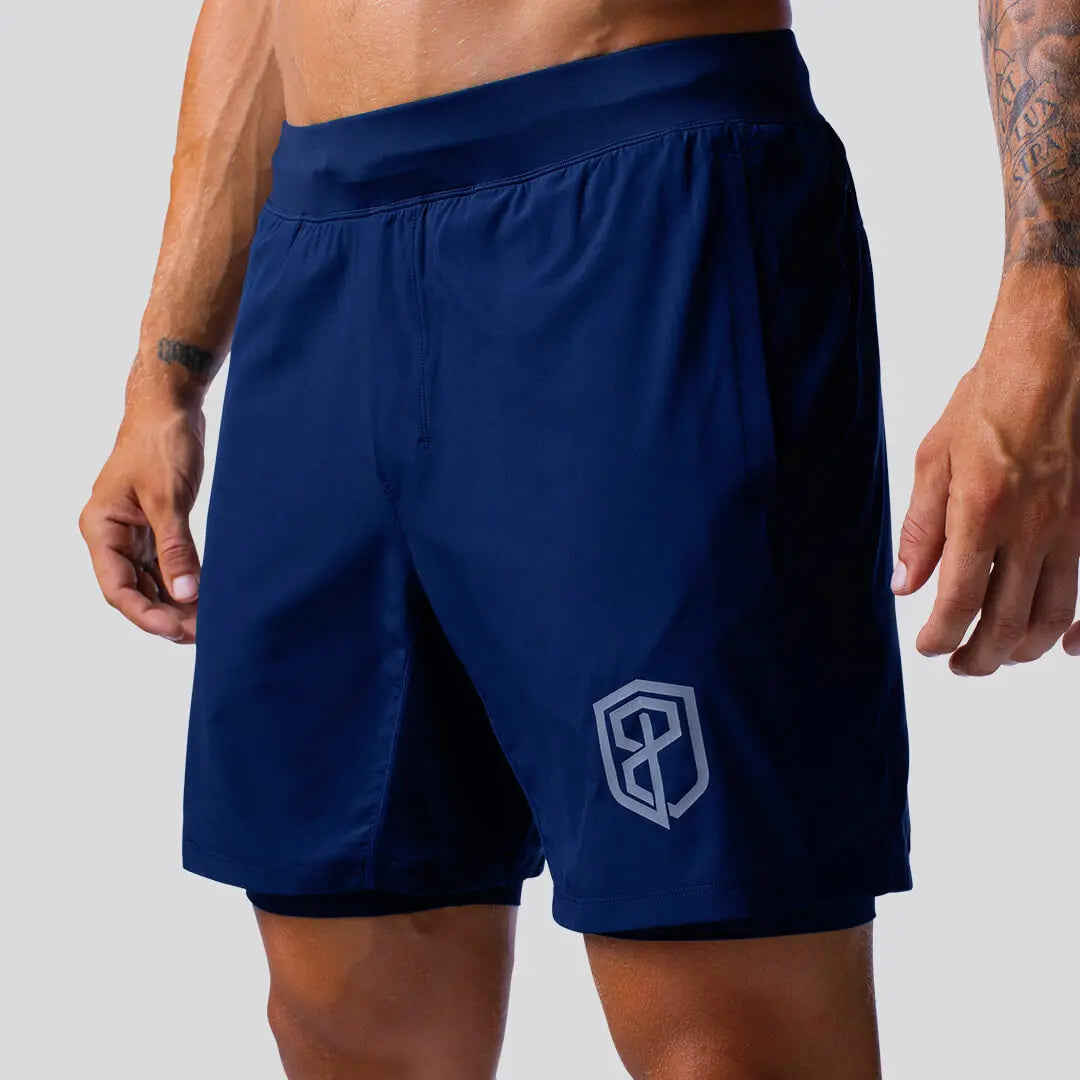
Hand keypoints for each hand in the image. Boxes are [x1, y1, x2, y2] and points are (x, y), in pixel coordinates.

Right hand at [80, 403, 204, 643]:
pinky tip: (205, 599)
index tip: (178, 630)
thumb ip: (176, 547)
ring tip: (207, 623)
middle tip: (201, 634)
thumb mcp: (168, 498)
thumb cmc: (161, 444)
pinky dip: (183, 583)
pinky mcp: (155, 528)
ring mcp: (133, 534)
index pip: (117, 587)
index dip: (146, 614)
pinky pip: (165, 566)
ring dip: (176, 603)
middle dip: (165, 615)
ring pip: (150, 582)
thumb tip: (187, 592)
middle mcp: (112, 536)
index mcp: (101, 528)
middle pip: (134, 591)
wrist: (170, 409)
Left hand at [894, 264, 1079, 674]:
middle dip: (979, 656)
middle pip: (1007, 623)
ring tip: (997, 657)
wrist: (1054, 361)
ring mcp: (1071, 530)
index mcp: (982, 512)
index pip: (958, 601)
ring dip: (1022, 649)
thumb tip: (904, 583)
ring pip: (1052, 617)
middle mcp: (1032, 530)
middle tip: (958, 666)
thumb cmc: (990, 401)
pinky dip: (1076, 628)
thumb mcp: (934, 459)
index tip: (926, 647)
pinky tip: (1065, 645)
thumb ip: (921, 528)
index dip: (941, 636)